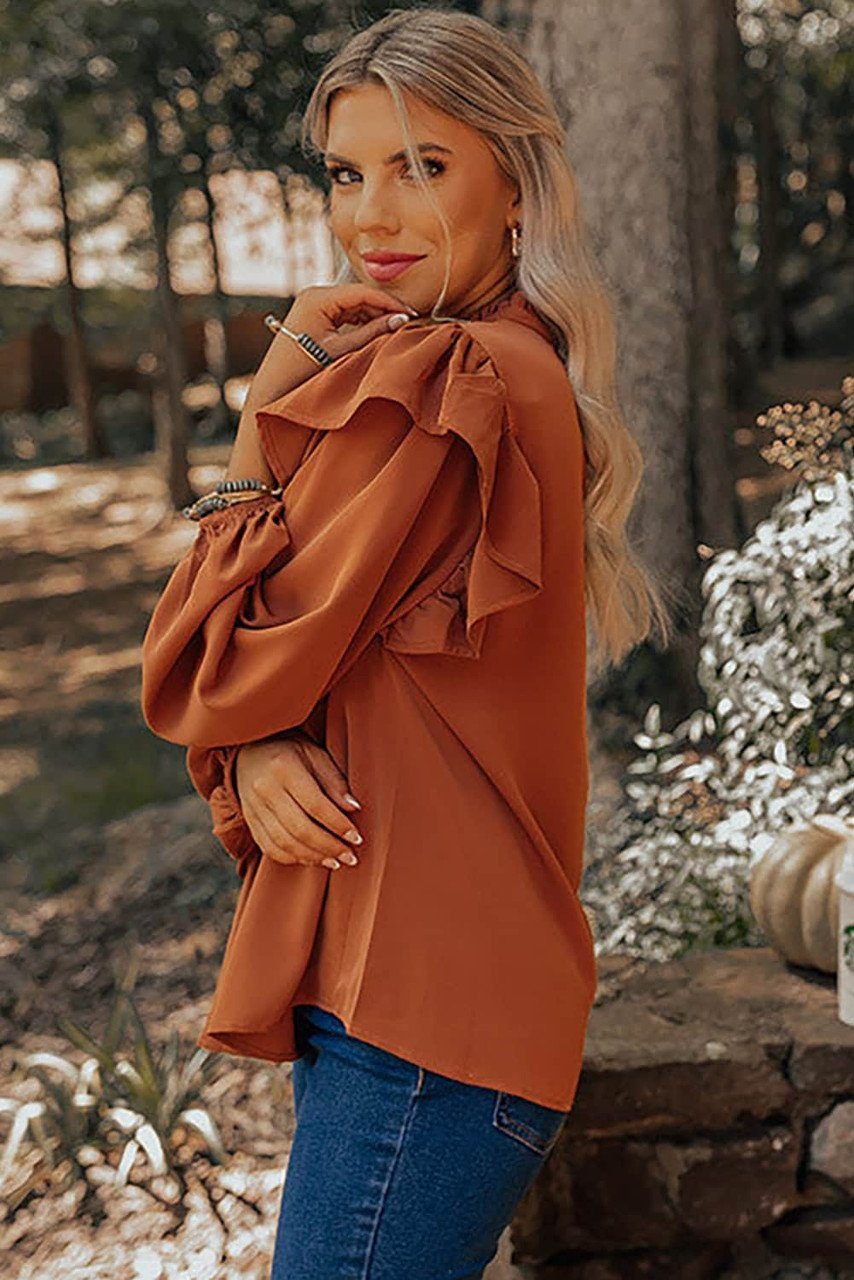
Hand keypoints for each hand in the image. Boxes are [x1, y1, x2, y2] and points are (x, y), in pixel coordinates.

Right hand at [234, 731, 363, 871]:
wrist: (250, 750)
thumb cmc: (291, 751)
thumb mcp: (316, 754)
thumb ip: (334, 781)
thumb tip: (354, 809)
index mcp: (284, 768)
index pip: (315, 805)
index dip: (338, 825)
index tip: (357, 838)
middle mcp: (265, 789)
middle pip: (299, 828)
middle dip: (328, 847)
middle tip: (350, 857)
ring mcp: (253, 807)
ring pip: (284, 842)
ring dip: (313, 857)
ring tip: (335, 861)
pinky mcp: (249, 821)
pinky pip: (269, 847)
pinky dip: (293, 858)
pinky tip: (312, 859)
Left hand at [282, 282, 419, 363]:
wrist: (276, 387)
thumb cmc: (305, 370)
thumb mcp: (343, 351)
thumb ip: (373, 333)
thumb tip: (401, 320)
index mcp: (317, 299)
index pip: (363, 292)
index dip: (390, 303)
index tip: (410, 314)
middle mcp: (314, 295)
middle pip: (359, 296)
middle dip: (383, 310)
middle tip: (407, 323)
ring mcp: (313, 303)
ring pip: (354, 304)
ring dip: (374, 316)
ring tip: (394, 331)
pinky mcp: (315, 314)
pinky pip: (345, 313)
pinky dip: (361, 322)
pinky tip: (377, 334)